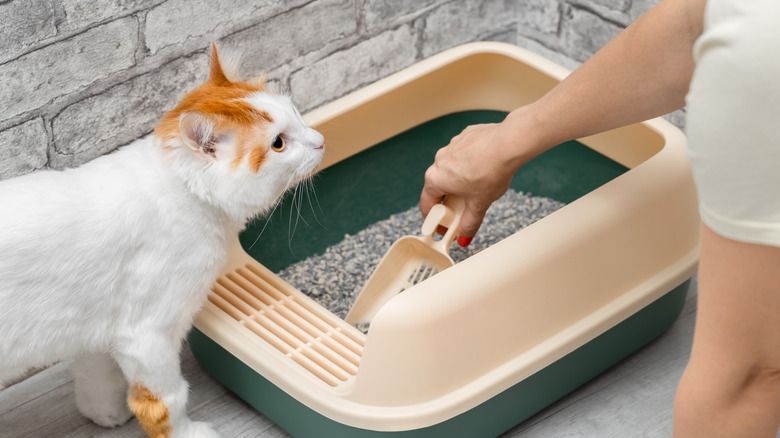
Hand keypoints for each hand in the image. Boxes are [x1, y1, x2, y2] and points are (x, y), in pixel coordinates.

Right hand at [420, 119, 525, 245]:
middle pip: (439, 186)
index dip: (434, 219)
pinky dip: (469, 164)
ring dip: (459, 181)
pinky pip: (463, 155)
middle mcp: (439, 160)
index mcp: (436, 178)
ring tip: (477, 188)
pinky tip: (484, 168)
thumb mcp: (480, 204)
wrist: (509, 143)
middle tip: (463, 210)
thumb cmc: (491, 171)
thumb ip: (469, 223)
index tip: (442, 225)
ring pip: (451, 169)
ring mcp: (451, 146)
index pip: (427, 203)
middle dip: (449, 200)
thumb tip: (464, 237)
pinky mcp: (464, 136)